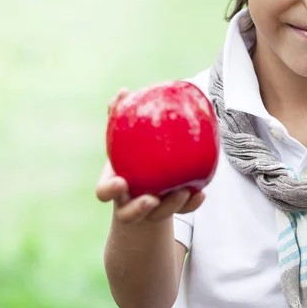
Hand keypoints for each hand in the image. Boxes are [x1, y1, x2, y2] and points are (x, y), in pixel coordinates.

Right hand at [96, 88, 205, 223]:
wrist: (143, 187)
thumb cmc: (130, 156)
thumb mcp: (122, 139)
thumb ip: (119, 116)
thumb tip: (123, 91)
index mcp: (115, 185)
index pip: (105, 192)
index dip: (110, 190)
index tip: (122, 182)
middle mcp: (129, 202)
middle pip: (130, 213)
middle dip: (140, 208)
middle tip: (153, 198)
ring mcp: (149, 211)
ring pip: (157, 216)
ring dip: (171, 206)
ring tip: (184, 191)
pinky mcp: (168, 211)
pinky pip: (181, 212)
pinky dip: (191, 204)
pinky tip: (201, 193)